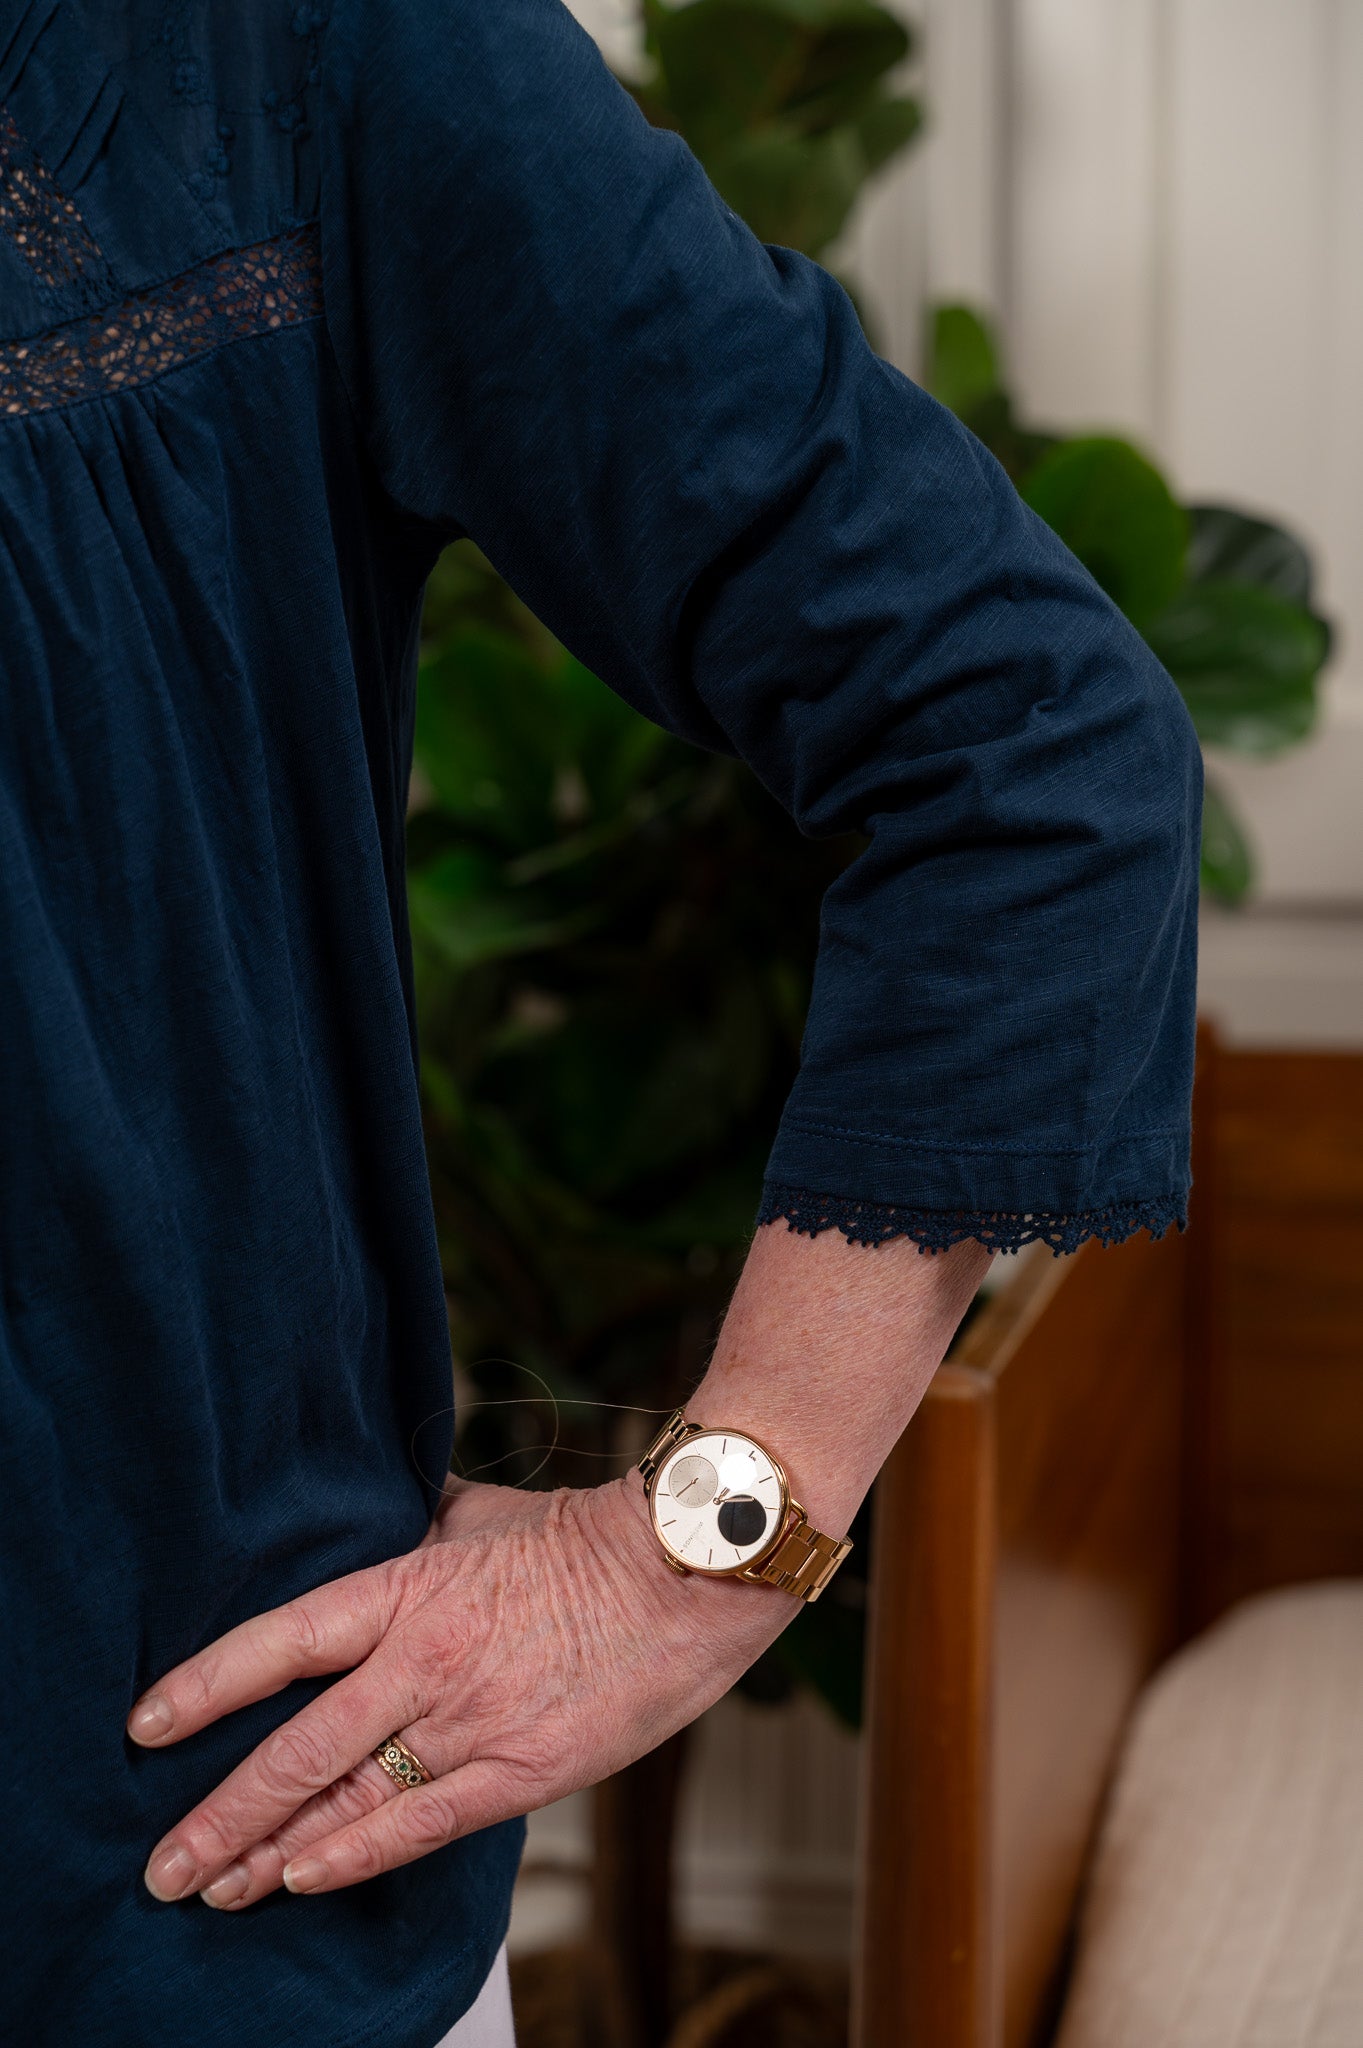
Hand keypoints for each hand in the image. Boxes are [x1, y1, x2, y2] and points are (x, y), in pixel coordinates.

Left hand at [129, 1473, 787, 1907]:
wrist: (685, 1572)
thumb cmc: (584, 1537)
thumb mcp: (481, 1514)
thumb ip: (417, 1524)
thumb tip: (378, 1505)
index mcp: (407, 1587)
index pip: (281, 1640)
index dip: (205, 1686)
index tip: (145, 1726)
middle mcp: (424, 1659)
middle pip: (295, 1747)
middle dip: (218, 1815)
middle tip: (161, 1865)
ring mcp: (471, 1720)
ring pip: (346, 1798)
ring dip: (270, 1852)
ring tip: (214, 1888)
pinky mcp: (523, 1771)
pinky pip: (421, 1825)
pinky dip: (355, 1856)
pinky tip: (302, 1880)